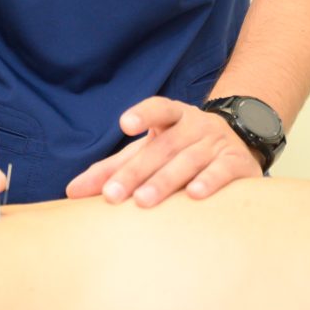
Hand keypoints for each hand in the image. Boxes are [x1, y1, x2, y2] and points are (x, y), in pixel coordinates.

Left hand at [65, 96, 263, 206]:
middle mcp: (195, 125)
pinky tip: (194, 194)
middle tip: (114, 195)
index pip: (157, 108)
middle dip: (137, 171)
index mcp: (172, 116)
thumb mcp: (148, 151)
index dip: (142, 114)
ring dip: (165, 180)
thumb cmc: (181, 150)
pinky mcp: (238, 163)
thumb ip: (113, 169)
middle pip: (164, 146)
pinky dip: (209, 181)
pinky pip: (222, 171)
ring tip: (143, 200)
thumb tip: (71, 191)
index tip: (125, 125)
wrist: (239, 145)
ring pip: (189, 159)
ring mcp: (217, 142)